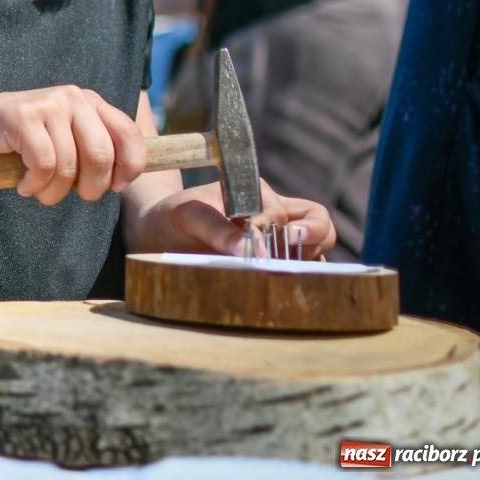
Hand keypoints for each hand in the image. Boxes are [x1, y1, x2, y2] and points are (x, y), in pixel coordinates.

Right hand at [0, 86, 145, 205]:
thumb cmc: (19, 141)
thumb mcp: (64, 139)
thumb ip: (93, 148)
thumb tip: (125, 177)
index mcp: (90, 101)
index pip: (129, 135)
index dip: (129, 168)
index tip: (113, 188)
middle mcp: (73, 97)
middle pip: (101, 156)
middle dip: (91, 188)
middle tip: (72, 196)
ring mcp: (47, 103)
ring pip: (69, 166)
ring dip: (55, 192)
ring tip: (40, 192)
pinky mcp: (23, 116)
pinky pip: (43, 165)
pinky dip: (35, 184)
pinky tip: (24, 184)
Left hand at [125, 177, 337, 258]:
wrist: (159, 234)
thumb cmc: (174, 218)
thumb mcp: (186, 216)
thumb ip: (216, 228)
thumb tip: (253, 251)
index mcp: (254, 193)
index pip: (281, 210)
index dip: (274, 227)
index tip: (257, 242)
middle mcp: (274, 212)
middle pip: (318, 221)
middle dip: (312, 237)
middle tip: (286, 252)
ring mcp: (280, 238)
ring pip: (320, 245)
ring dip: (310, 261)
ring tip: (286, 272)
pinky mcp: (276, 262)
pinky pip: (305, 268)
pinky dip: (303, 277)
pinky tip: (284, 287)